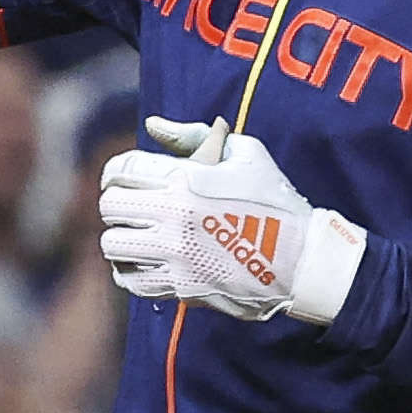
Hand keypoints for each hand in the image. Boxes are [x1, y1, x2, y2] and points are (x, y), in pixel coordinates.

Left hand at [97, 115, 367, 325]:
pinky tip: (144, 262)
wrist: (301, 259)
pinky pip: (128, 279)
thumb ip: (194, 135)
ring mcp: (175, 254)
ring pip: (113, 245)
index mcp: (187, 179)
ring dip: (121, 238)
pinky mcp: (179, 286)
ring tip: (136, 236)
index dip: (114, 171)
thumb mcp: (244, 153)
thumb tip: (152, 126)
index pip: (123, 169)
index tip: (119, 178)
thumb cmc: (274, 200)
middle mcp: (174, 217)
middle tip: (130, 207)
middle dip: (117, 203)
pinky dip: (129, 270)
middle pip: (110, 206)